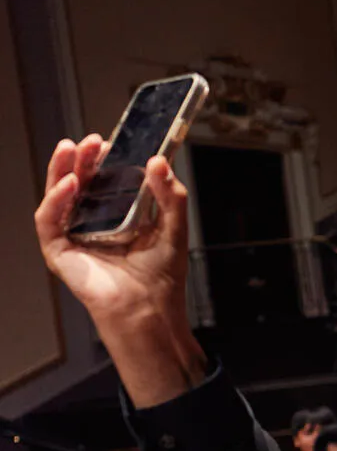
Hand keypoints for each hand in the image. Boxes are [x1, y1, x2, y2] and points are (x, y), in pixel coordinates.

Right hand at [36, 138, 187, 324]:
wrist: (150, 309)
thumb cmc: (161, 276)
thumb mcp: (173, 227)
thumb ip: (171, 195)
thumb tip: (159, 161)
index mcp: (116, 215)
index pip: (104, 180)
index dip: (105, 159)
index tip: (113, 142)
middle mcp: (91, 222)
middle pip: (79, 182)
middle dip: (82, 159)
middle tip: (92, 141)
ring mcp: (72, 236)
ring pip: (58, 195)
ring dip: (63, 170)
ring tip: (73, 149)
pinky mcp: (58, 251)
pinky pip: (49, 220)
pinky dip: (56, 199)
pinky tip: (70, 183)